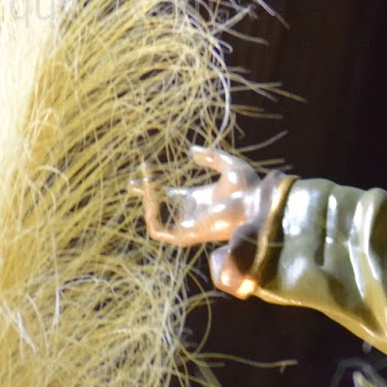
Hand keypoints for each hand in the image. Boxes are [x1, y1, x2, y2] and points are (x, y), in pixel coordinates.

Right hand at [131, 147, 262, 246]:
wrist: (254, 204)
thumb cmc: (247, 187)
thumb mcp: (228, 164)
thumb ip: (211, 156)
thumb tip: (192, 151)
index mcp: (199, 199)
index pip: (170, 194)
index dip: (155, 184)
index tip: (143, 171)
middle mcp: (191, 213)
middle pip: (160, 207)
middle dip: (145, 195)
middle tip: (133, 182)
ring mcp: (188, 225)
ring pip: (157, 218)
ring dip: (148, 203)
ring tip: (147, 185)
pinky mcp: (186, 235)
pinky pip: (160, 230)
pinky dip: (152, 216)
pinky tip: (153, 198)